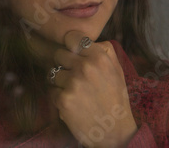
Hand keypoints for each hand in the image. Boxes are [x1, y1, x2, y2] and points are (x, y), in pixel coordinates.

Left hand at [49, 31, 137, 146]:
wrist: (115, 131)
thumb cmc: (115, 97)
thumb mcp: (117, 68)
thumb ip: (102, 49)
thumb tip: (82, 38)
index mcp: (99, 57)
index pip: (72, 37)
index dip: (71, 45)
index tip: (73, 52)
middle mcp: (85, 67)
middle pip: (59, 54)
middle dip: (64, 65)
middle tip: (75, 76)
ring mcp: (73, 84)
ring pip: (53, 73)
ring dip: (60, 82)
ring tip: (76, 92)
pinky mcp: (63, 100)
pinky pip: (51, 91)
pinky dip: (59, 97)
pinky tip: (73, 103)